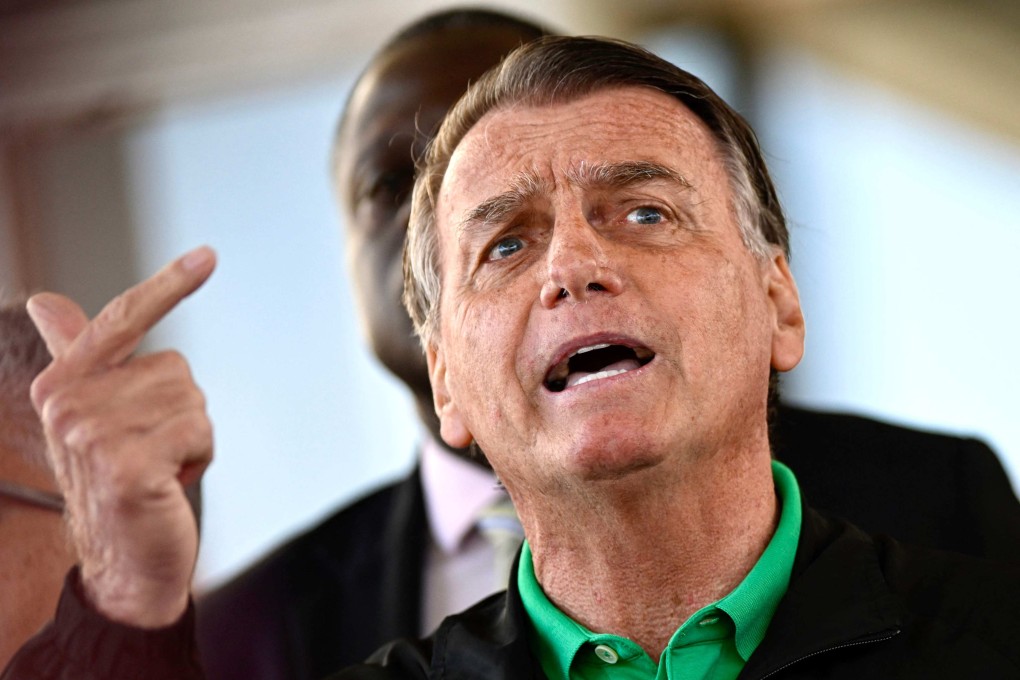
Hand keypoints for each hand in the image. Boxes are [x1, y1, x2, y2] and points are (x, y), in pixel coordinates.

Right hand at [27, 247, 216, 628]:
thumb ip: (78, 356)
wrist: (125, 564)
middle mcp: (68, 402)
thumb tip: (45, 300)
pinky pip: (199, 432)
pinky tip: (168, 487)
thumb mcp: (95, 415)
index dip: (168, 285)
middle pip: (176, 368)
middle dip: (179, 413)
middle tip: (150, 454)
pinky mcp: (126, 464)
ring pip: (193, 400)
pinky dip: (199, 460)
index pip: (122, 320)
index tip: (209, 255)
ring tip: (157, 470)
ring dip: (190, 439)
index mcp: (62, 384)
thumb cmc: (120, 483)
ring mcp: (93, 433)